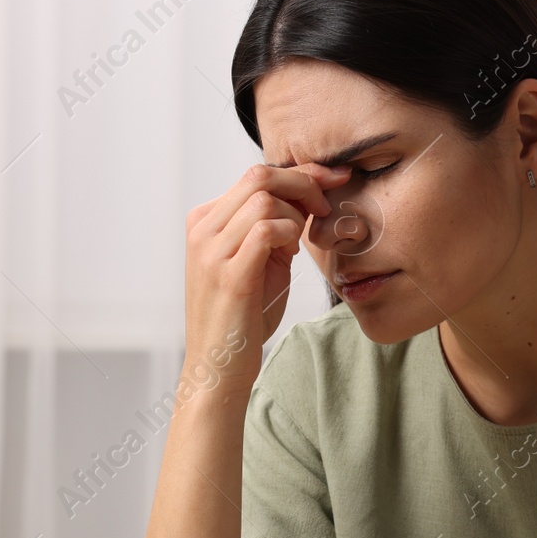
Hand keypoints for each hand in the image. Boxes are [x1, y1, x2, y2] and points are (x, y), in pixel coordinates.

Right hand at [181, 162, 350, 389]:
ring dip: (296, 215)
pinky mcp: (228, 274)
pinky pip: (264, 230)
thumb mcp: (259, 261)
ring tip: (301, 242)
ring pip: (263, 198)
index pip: (256, 176)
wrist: (219, 364)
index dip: (300, 173)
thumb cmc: (243, 315)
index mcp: (206, 220)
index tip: (333, 179)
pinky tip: (292, 253)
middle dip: (304, 183)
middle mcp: (203, 229)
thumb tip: (305, 199)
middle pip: (259, 176)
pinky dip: (288, 234)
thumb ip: (274, 229)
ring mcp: (211, 250)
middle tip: (326, 206)